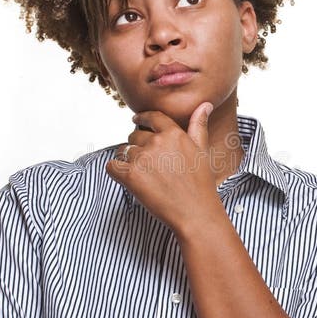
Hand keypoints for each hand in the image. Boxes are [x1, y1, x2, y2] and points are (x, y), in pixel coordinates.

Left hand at [106, 103, 224, 234]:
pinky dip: (115, 171)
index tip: (136, 120)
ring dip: (128, 160)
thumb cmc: (200, 184)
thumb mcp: (202, 150)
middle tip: (147, 163)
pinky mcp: (130, 175)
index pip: (152, 117)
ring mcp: (142, 158)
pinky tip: (126, 178)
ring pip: (124, 151)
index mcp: (174, 133)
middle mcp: (157, 142)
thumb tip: (204, 104)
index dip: (142, 118)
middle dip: (137, 146)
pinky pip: (112, 166)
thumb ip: (198, 126)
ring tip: (142, 174)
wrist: (195, 212)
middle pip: (135, 135)